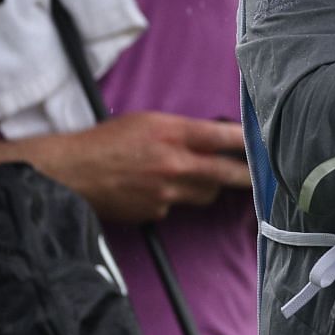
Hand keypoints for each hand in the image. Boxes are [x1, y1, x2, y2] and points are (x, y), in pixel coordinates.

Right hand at [33, 113, 251, 222]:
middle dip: (248, 176)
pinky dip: (172, 199)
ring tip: (194, 177)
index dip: (250, 142)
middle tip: (261, 177)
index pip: (225, 138)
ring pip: (205, 193)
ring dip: (207, 187)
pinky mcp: (155, 212)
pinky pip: (176, 206)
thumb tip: (212, 139)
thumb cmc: (105, 142)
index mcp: (173, 133)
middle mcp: (174, 163)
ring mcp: (166, 191)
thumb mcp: (146, 122)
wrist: (69, 173)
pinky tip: (152, 189)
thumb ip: (182, 130)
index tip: (265, 145)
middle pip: (226, 174)